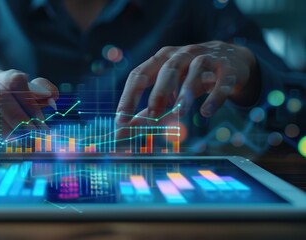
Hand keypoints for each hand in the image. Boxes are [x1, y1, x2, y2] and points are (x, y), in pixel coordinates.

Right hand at [0, 69, 58, 150]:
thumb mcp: (16, 105)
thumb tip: (53, 94)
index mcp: (0, 78)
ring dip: (6, 128)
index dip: (32, 99)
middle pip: (2, 94)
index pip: (16, 79)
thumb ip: (35, 98)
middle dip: (21, 117)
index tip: (43, 119)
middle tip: (34, 135)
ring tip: (19, 141)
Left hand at [116, 41, 258, 125]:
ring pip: (195, 70)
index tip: (121, 119)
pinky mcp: (228, 68)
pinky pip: (222, 81)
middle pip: (167, 70)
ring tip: (180, 111)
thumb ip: (148, 108)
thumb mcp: (169, 87)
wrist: (232, 59)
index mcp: (161, 59)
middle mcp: (182, 54)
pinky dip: (214, 96)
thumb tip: (125, 130)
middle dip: (158, 93)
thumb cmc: (191, 74)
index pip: (140, 74)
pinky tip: (206, 112)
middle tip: (151, 115)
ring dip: (186, 91)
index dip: (129, 96)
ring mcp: (206, 58)